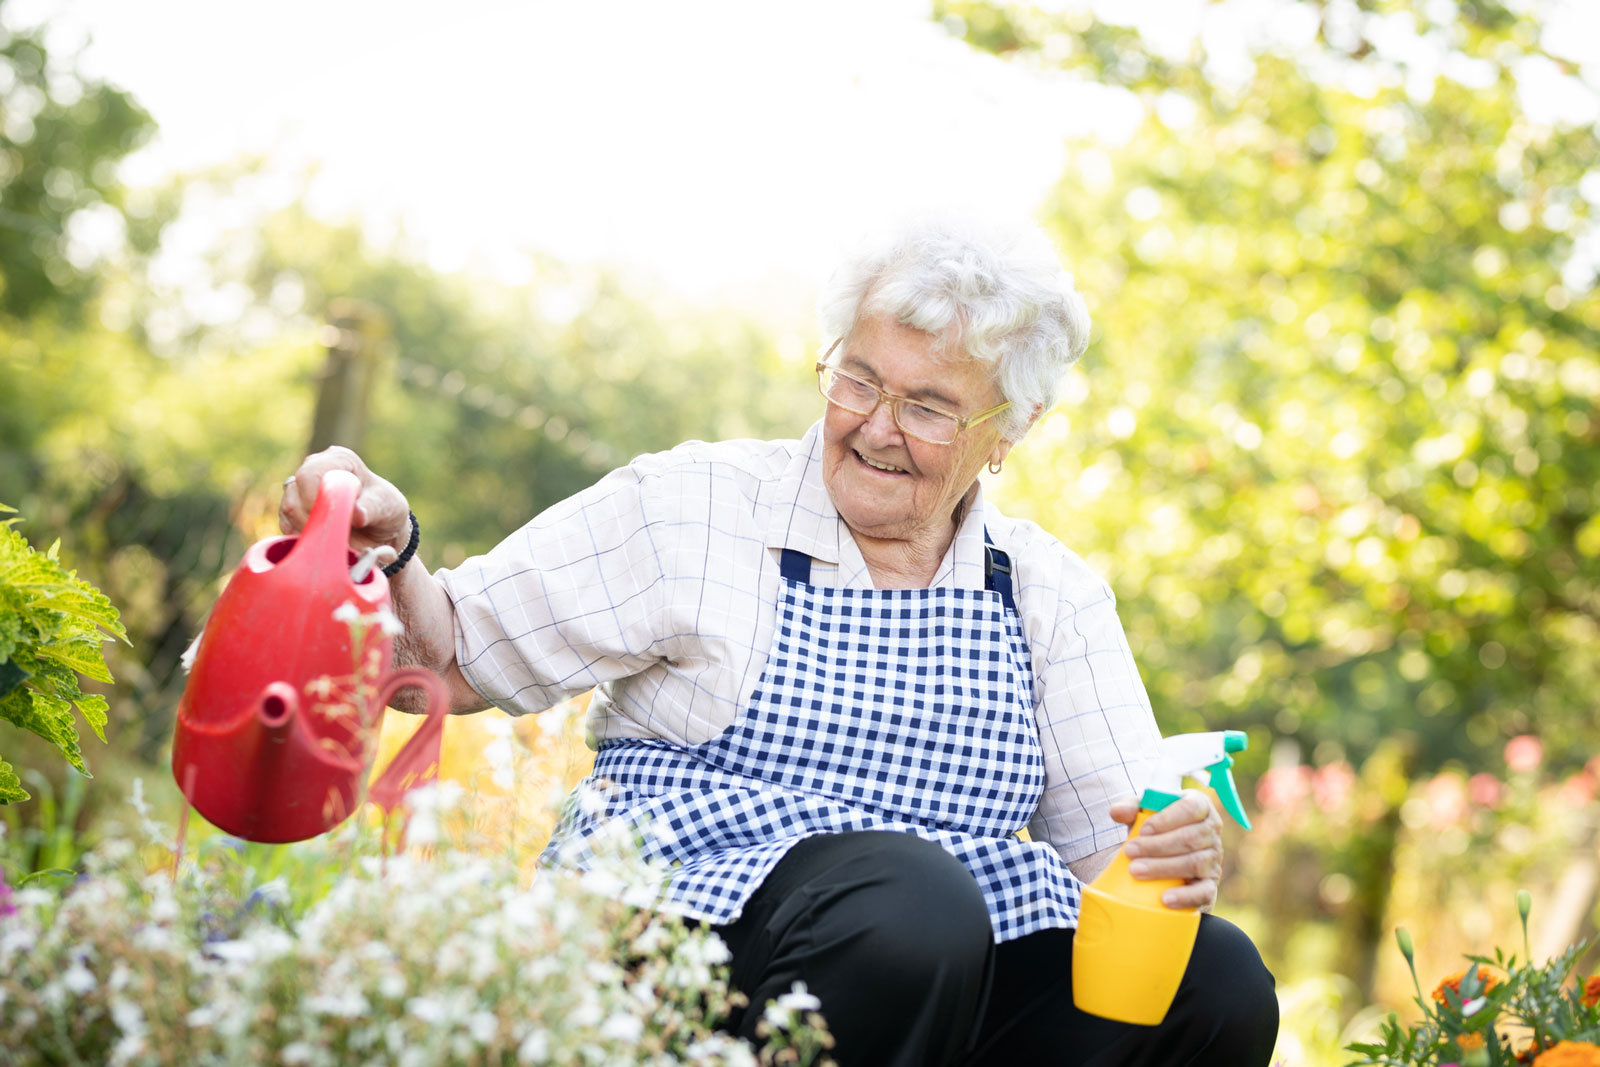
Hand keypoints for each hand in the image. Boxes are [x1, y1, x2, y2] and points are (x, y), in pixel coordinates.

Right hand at [279, 446, 410, 562]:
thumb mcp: (387, 507)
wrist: (379, 530)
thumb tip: (357, 514)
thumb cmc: (386, 511)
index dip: (316, 500)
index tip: (336, 521)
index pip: (310, 474)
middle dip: (314, 519)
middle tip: (337, 535)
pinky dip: (303, 537)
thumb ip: (372, 509)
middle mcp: (315, 468)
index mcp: (339, 459)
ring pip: (288, 510)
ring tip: (336, 539)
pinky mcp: (293, 509)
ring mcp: (300, 488)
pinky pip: (286, 525)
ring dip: (310, 530)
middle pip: (294, 493)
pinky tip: (323, 541)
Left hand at [1108, 788, 1224, 911]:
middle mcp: (1212, 832)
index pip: (1191, 808)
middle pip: (1190, 838)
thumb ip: (1131, 808)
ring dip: (1163, 868)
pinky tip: (1165, 899)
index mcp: (1200, 806)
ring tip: (1135, 871)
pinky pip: (1204, 892)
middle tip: (1129, 852)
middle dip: (1157, 846)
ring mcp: (1214, 860)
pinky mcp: (1210, 885)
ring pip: (1193, 863)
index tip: (1143, 830)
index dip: (1167, 819)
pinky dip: (1185, 896)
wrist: (1163, 859)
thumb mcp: (1143, 814)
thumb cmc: (1155, 829)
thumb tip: (1116, 811)